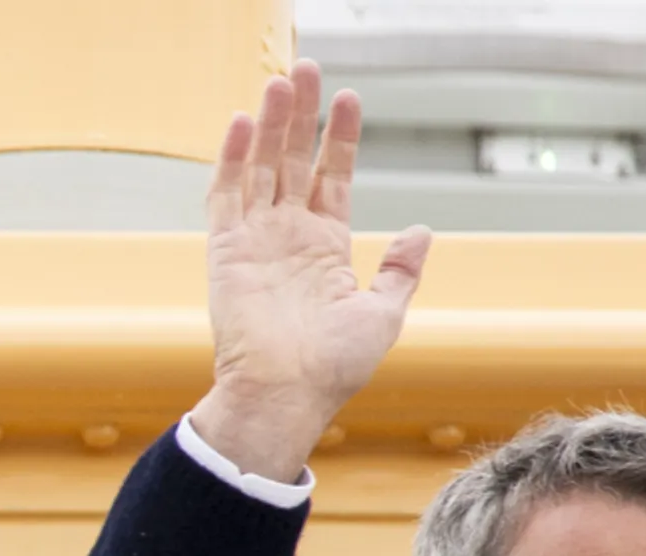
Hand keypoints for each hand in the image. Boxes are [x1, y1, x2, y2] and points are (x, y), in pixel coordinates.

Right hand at [183, 61, 432, 482]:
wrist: (286, 395)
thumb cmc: (334, 368)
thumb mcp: (384, 313)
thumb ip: (399, 269)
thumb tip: (420, 230)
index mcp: (324, 250)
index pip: (331, 177)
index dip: (339, 138)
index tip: (348, 98)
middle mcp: (287, 238)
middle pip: (293, 161)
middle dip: (301, 115)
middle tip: (306, 70)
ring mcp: (255, 242)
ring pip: (261, 168)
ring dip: (270, 124)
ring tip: (280, 80)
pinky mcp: (226, 251)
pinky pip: (226, 195)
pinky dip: (233, 158)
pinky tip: (244, 121)